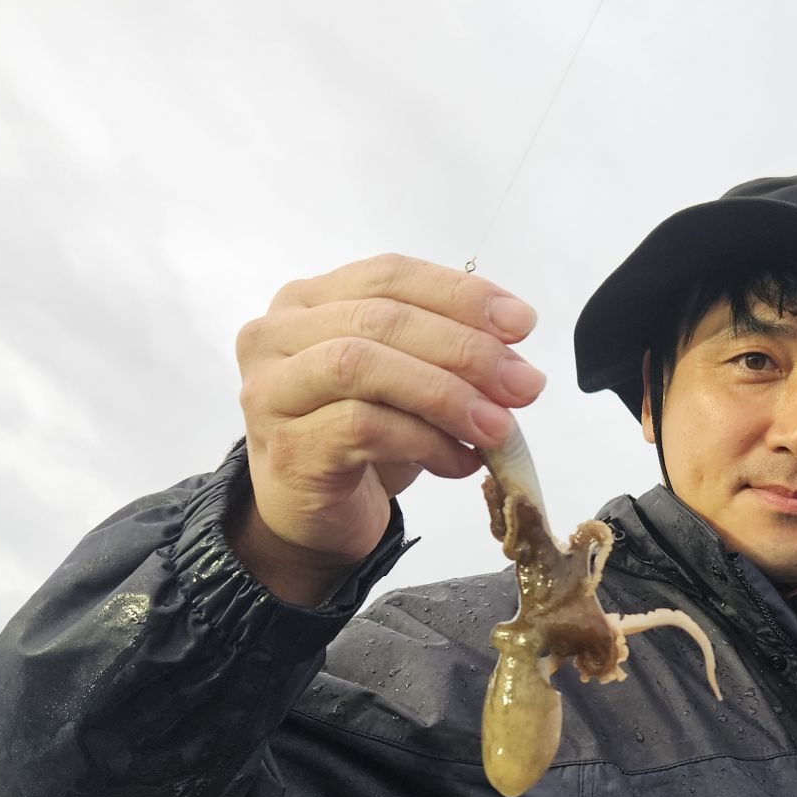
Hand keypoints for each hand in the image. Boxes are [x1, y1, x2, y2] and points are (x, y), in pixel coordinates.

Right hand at [231, 254, 545, 604]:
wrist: (314, 521)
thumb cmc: (359, 441)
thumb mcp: (407, 382)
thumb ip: (446, 355)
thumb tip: (515, 360)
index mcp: (307, 301)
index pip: (389, 275)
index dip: (460, 294)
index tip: (522, 324)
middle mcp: (276, 336)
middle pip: (380, 319)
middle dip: (465, 350)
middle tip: (523, 385)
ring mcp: (272, 391)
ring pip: (362, 366)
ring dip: (446, 395)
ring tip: (498, 427)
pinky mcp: (287, 448)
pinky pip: (363, 429)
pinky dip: (426, 443)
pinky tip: (461, 462)